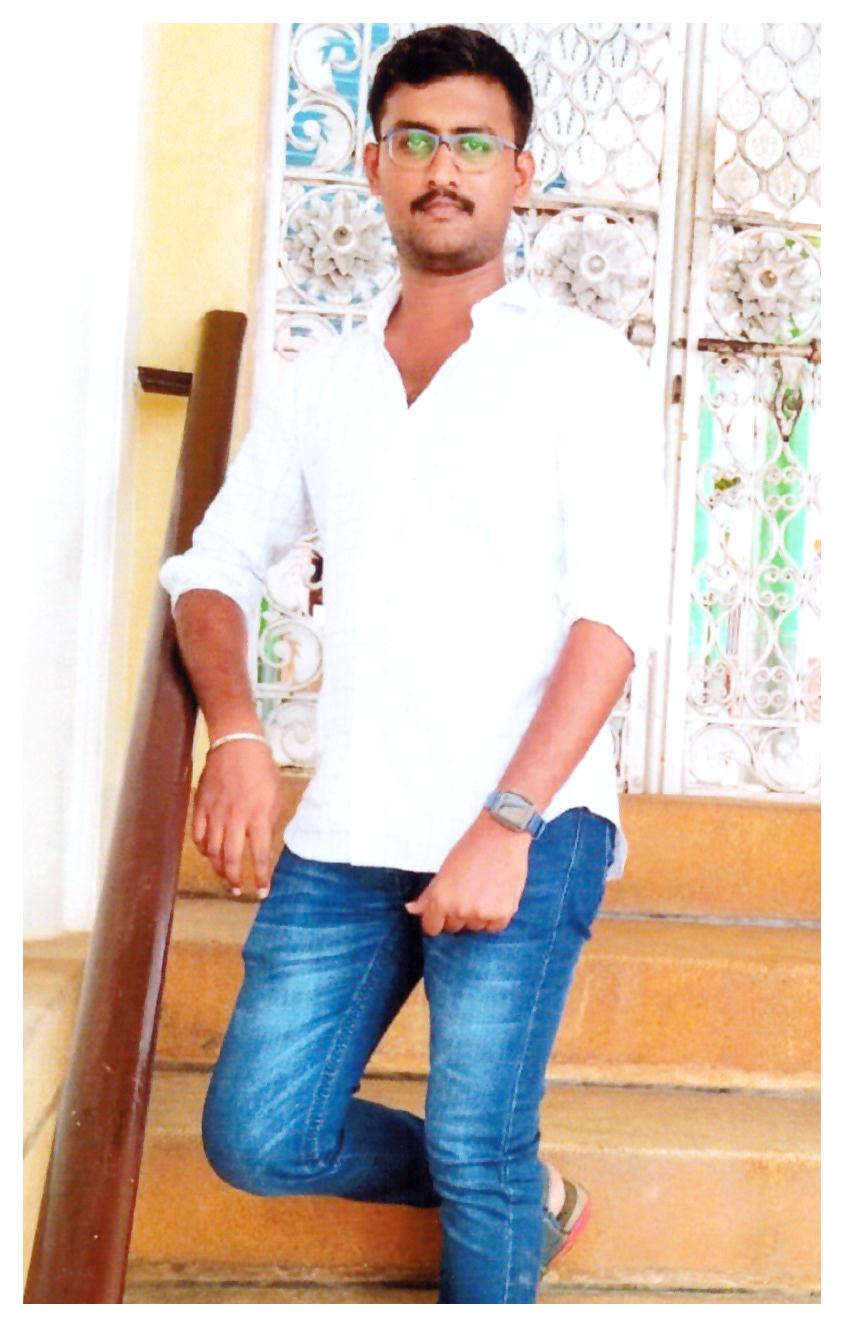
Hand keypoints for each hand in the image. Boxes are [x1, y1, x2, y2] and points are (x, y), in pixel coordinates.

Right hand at [192, 739, 282, 897]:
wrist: (236, 743)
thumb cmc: (261, 768)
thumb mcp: (274, 795)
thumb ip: (268, 822)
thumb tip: (263, 847)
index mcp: (257, 815)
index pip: (259, 855)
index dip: (261, 876)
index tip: (263, 892)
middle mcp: (235, 818)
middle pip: (230, 858)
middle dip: (234, 879)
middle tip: (238, 890)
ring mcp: (215, 812)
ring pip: (211, 850)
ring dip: (217, 868)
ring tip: (224, 877)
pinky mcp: (201, 806)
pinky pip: (198, 835)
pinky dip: (202, 849)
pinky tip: (208, 853)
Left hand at [404, 813, 531, 935]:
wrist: (501, 834)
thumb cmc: (470, 848)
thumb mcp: (444, 869)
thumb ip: (429, 895)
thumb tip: (411, 910)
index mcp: (440, 899)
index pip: (432, 927)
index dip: (436, 919)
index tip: (444, 911)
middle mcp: (459, 910)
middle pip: (454, 927)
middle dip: (457, 915)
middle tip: (467, 893)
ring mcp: (481, 913)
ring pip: (475, 927)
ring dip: (478, 915)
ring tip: (484, 890)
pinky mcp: (503, 913)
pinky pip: (494, 927)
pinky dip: (495, 916)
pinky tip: (497, 896)